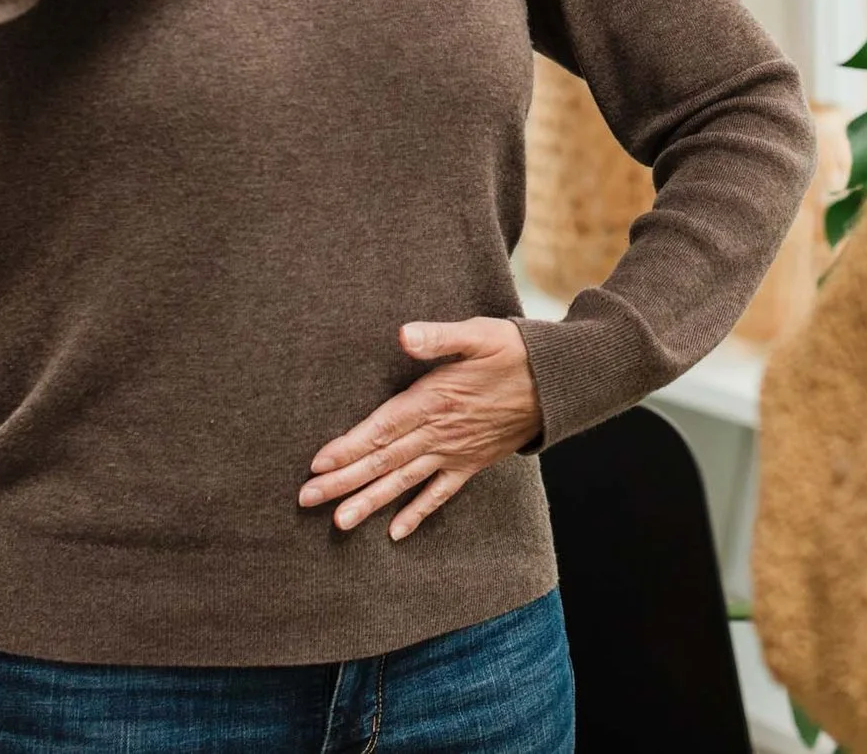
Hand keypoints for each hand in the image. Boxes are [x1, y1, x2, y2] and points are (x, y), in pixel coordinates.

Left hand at [299, 319, 542, 540]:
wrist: (559, 383)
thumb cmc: (516, 351)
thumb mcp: (478, 334)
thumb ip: (439, 337)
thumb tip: (404, 334)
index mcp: (434, 400)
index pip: (382, 429)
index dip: (348, 447)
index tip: (317, 465)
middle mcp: (439, 432)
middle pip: (384, 461)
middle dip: (343, 481)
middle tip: (306, 499)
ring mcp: (455, 452)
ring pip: (405, 482)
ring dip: (370, 502)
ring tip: (339, 523)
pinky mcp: (471, 463)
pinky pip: (440, 494)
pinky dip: (418, 513)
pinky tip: (395, 532)